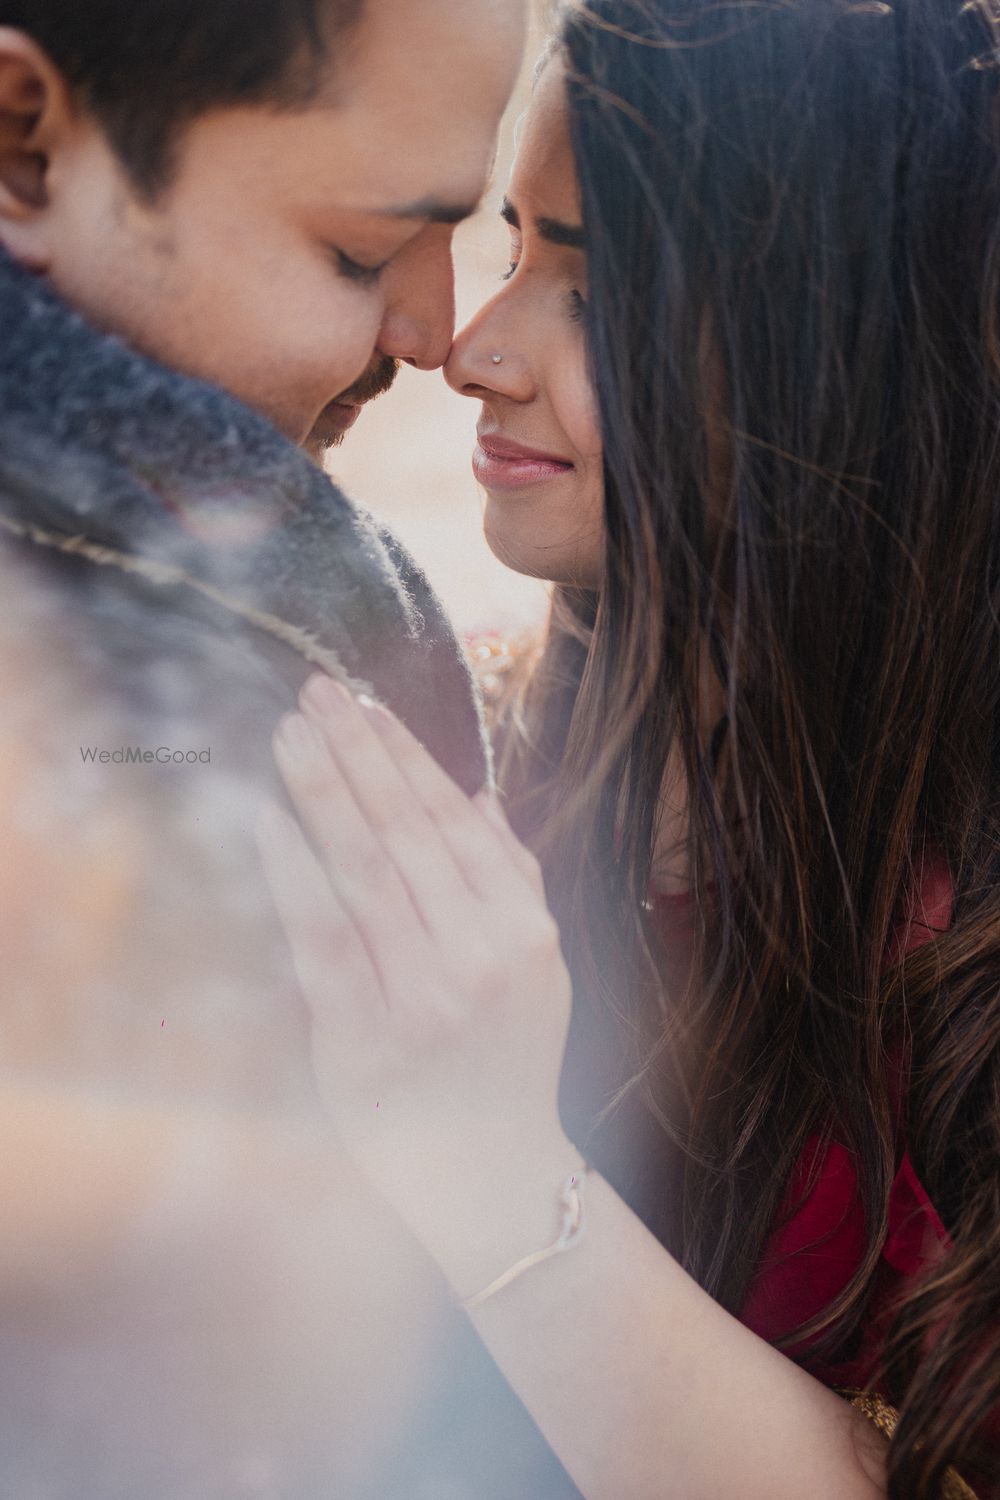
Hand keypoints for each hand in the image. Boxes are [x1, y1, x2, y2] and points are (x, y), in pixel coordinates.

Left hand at [255, 673, 575, 1264]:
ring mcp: (420, 999)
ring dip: (323, 793)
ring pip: (364, 873)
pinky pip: (321, 942)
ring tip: (290, 734)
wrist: (491, 1176)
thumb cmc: (509, 1061)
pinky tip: (268, 820)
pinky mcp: (361, 1040)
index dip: (406, 758)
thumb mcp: (540, 968)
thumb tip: (482, 795)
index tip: (367, 705)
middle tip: (315, 694)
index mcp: (522, 932)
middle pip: (405, 833)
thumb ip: (512, 880)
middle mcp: (478, 957)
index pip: (455, 822)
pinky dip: (293, 875)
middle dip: (357, 754)